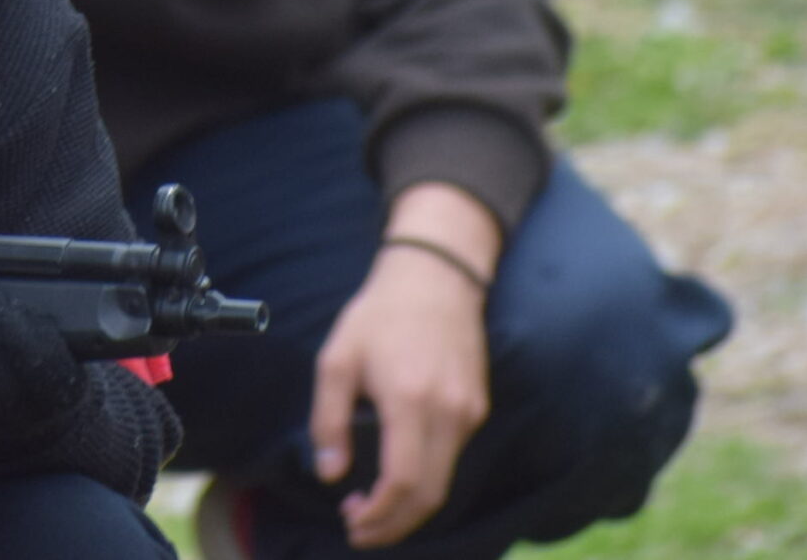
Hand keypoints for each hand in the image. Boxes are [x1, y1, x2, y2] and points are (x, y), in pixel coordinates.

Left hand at [310, 185, 496, 547]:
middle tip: (360, 529)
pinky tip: (397, 476)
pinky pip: (453, 458)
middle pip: (430, 496)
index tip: (351, 521)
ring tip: (373, 509)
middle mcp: (448, 411)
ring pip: (446, 481)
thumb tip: (330, 474)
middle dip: (394, 524)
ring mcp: (469, 411)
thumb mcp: (337, 360)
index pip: (404, 481)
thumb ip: (329, 421)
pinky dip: (427, 480)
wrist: (435, 277)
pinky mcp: (477, 407)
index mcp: (410, 399)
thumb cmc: (379, 315)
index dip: (379, 515)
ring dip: (410, 507)